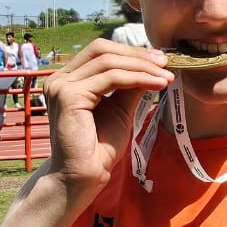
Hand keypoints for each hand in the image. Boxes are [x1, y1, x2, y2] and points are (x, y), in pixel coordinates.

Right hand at [41, 39, 173, 197]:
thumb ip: (129, 85)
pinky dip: (138, 78)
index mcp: (68, 79)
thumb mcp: (120, 108)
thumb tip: (152, 65)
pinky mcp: (69, 96)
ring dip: (142, 67)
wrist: (84, 176)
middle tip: (166, 61)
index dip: (130, 51)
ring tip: (166, 76)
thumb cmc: (99, 148)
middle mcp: (60, 79)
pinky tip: (157, 84)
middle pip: (102, 49)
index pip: (100, 51)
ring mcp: (61, 86)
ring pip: (108, 62)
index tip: (159, 59)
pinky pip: (111, 78)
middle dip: (136, 54)